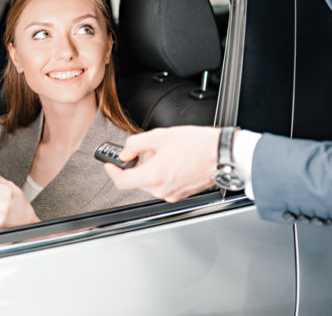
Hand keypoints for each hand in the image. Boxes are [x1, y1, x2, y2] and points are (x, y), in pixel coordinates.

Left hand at [104, 126, 218, 201]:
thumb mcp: (160, 136)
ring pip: (150, 184)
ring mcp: (172, 194)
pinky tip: (171, 162)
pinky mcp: (181, 194)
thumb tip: (124, 153)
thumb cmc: (197, 144)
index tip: (109, 164)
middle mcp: (162, 190)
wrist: (221, 154)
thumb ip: (135, 144)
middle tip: (135, 153)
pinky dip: (161, 175)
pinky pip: (163, 186)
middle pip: (136, 182)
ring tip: (161, 154)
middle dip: (134, 167)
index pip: (122, 181)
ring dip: (149, 171)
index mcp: (154, 176)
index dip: (112, 172)